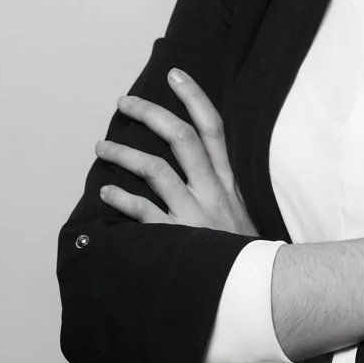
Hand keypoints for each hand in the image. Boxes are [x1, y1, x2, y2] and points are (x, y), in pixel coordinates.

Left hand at [95, 68, 258, 235]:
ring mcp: (196, 213)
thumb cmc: (246, 250)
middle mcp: (213, 189)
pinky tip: (106, 193)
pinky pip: (144, 213)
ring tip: (101, 147)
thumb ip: (222, 184)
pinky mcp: (179, 238)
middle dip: (151, 113)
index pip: (213, 127)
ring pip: (156, 169)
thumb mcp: (244, 209)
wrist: (262, 288)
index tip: (174, 74)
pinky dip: (122, 200)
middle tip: (124, 102)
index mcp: (230, 178)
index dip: (194, 97)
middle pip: (181, 137)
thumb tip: (200, 160)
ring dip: (124, 154)